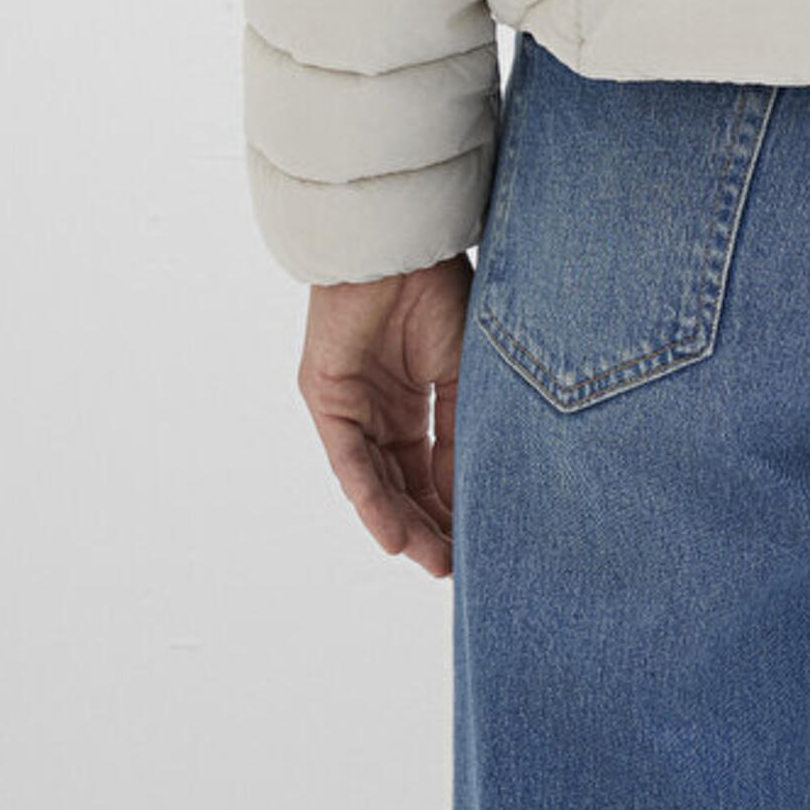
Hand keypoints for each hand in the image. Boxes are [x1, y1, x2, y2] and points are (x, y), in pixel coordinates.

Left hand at [297, 255, 472, 577]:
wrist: (402, 244)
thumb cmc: (439, 291)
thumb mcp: (466, 370)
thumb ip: (464, 430)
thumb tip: (478, 493)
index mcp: (417, 396)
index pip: (435, 465)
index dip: (456, 502)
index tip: (482, 541)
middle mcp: (382, 408)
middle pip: (405, 482)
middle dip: (431, 525)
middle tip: (457, 566)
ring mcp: (352, 406)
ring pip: (378, 482)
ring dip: (405, 524)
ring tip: (435, 559)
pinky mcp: (327, 401)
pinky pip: (351, 462)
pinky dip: (372, 500)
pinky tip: (394, 535)